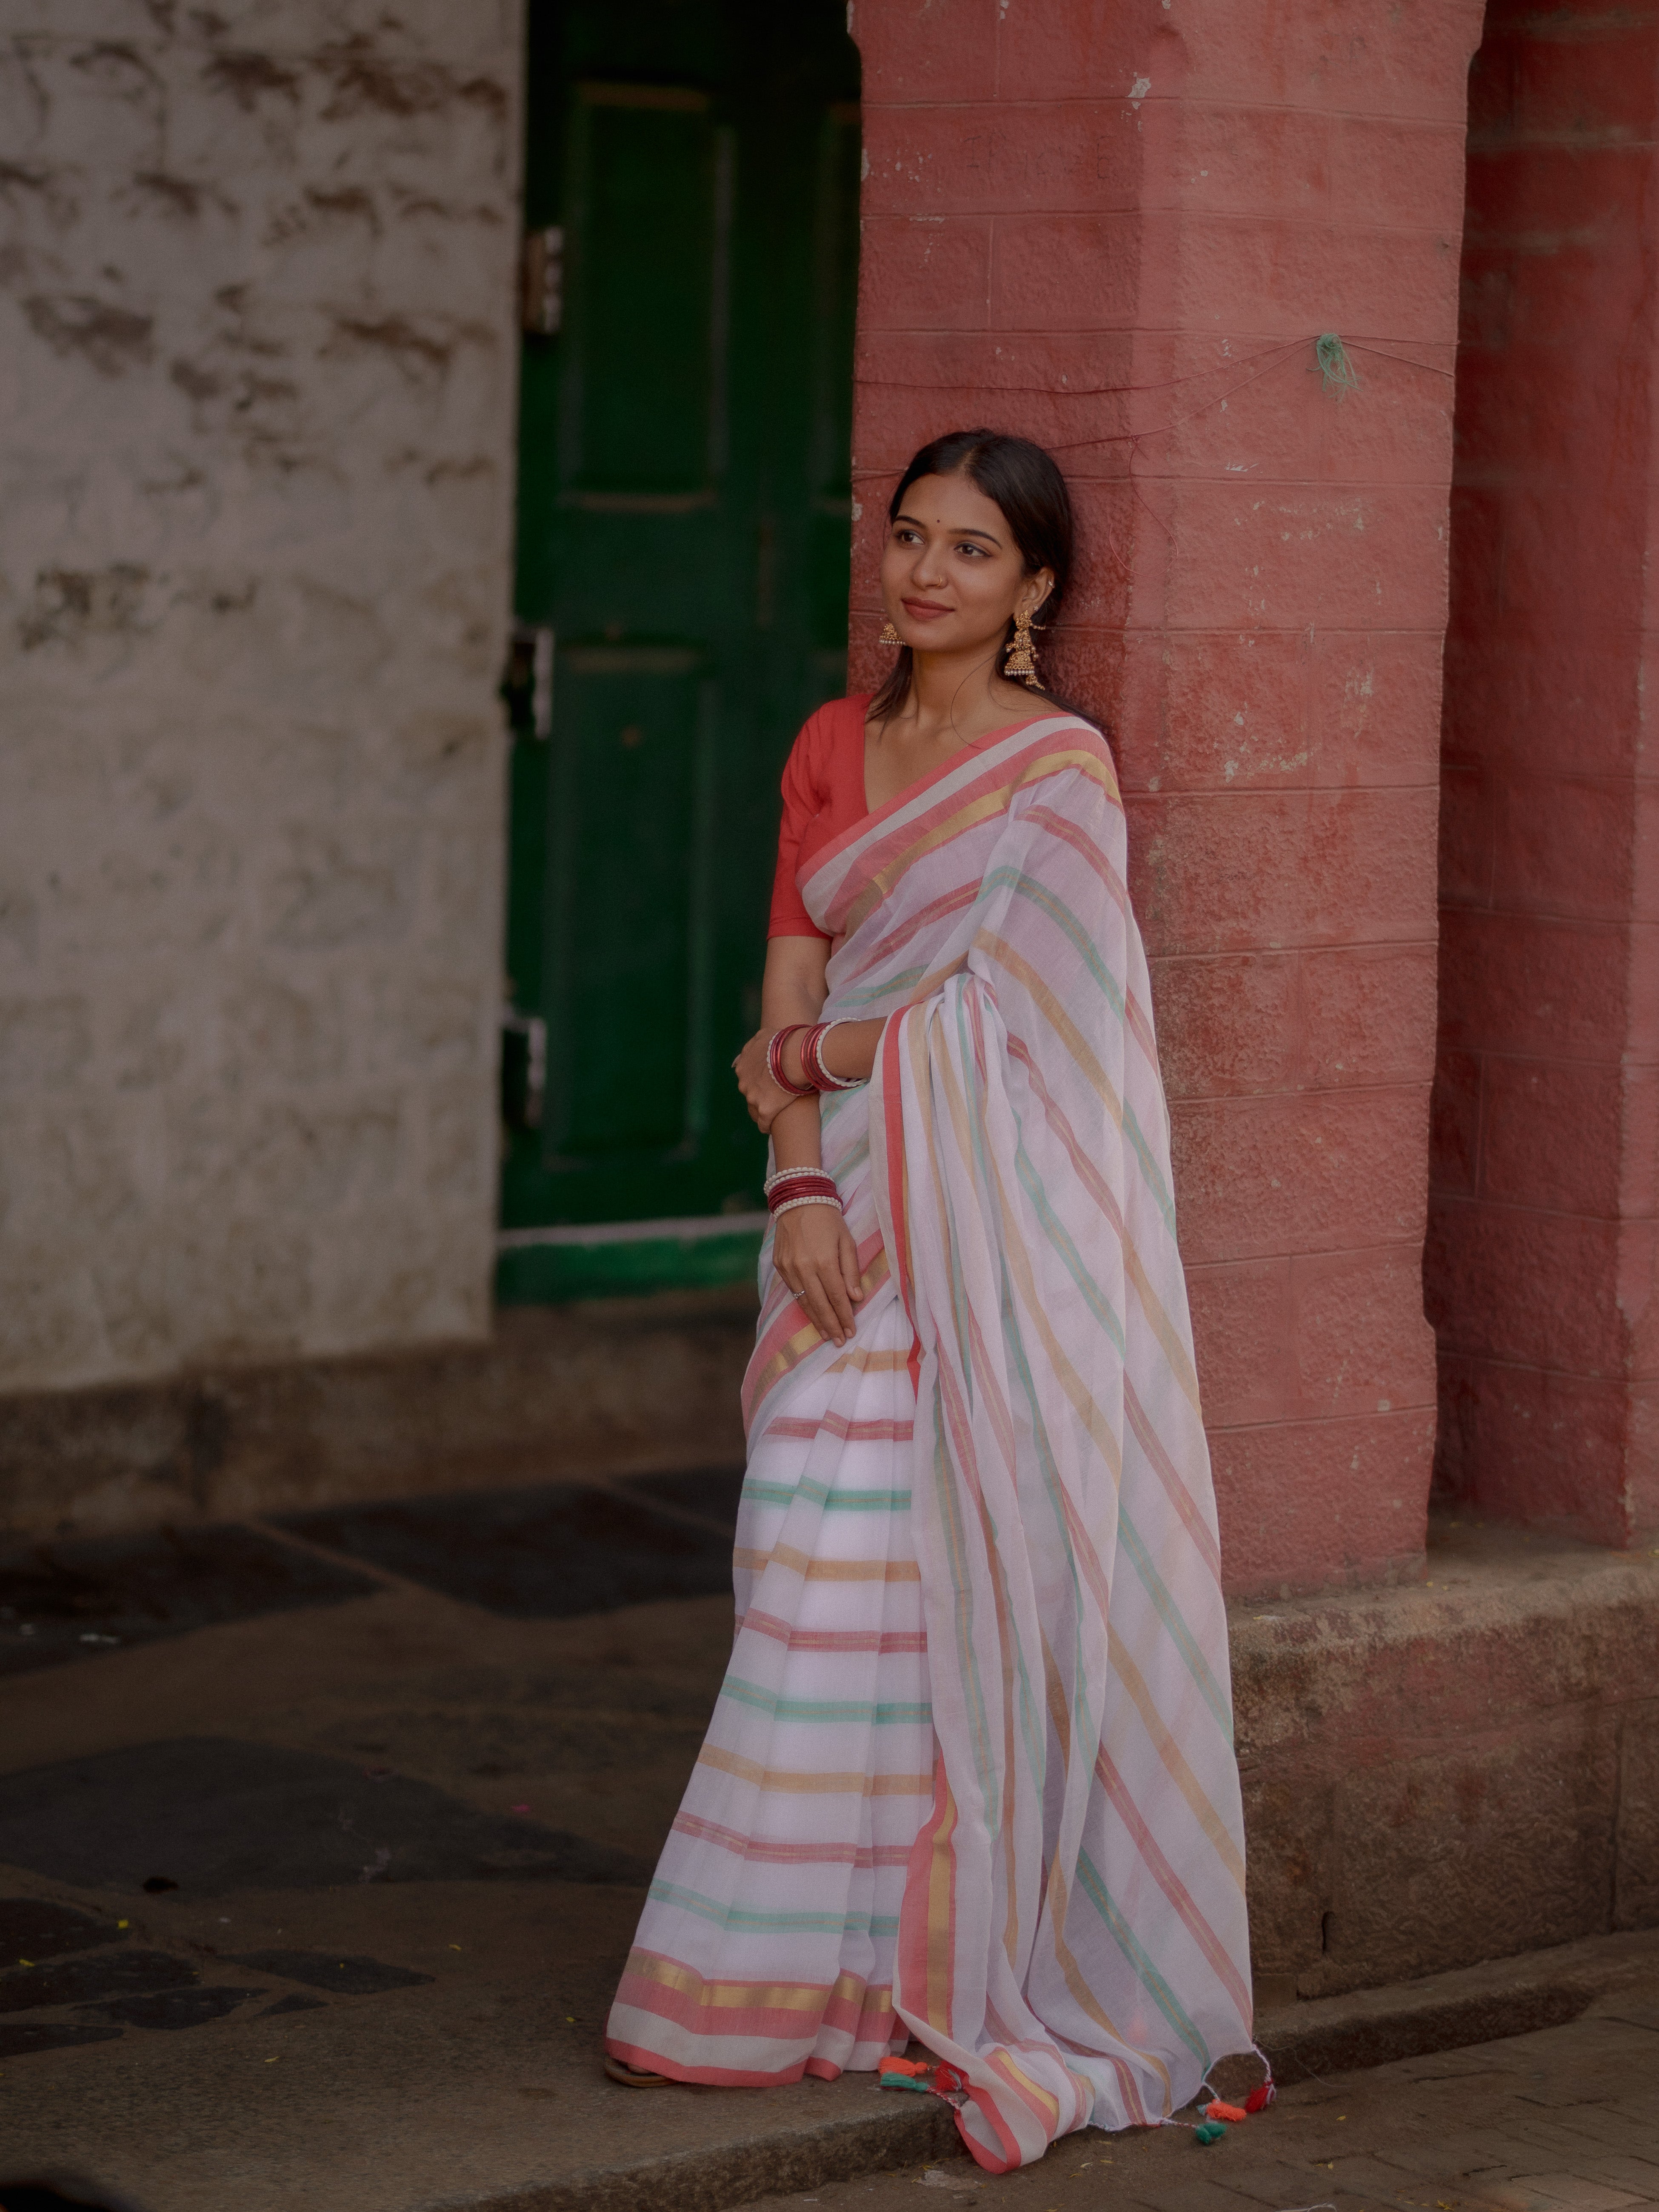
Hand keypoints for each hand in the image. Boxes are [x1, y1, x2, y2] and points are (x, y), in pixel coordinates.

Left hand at [733, 1027, 798, 1133]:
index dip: (758, 1080)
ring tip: (772, 1115)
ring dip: (762, 1110)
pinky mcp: (764, 1109)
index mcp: (743, 1065)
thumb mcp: (764, 1035)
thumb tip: (758, 1045)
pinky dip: (766, 1125)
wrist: (794, 1055)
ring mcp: (752, 1096)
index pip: (747, 1077)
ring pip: (754, 1109)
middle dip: (759, 1095)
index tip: (767, 1083)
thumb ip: (756, 1042)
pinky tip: (770, 1128)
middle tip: (773, 1097)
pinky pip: (763, 1123)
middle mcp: (744, 1082)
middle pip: (749, 1093)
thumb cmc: (784, 1042)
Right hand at [773, 1202, 863, 1346]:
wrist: (798, 1200)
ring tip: (827, 1335)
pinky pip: (793, 1291)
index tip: (851, 1331)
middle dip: (831, 1325)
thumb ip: (851, 1270)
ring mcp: (789, 1268)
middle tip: (840, 1341)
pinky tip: (812, 1314)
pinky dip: (803, 1305)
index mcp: (824, 1260)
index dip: (845, 1316)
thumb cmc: (828, 1220)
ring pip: (804, 1301)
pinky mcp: (779, 1266)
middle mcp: (804, 1267)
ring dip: (816, 1320)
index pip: (837, 1297)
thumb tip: (856, 1298)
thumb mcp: (847, 1241)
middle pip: (820, 1304)